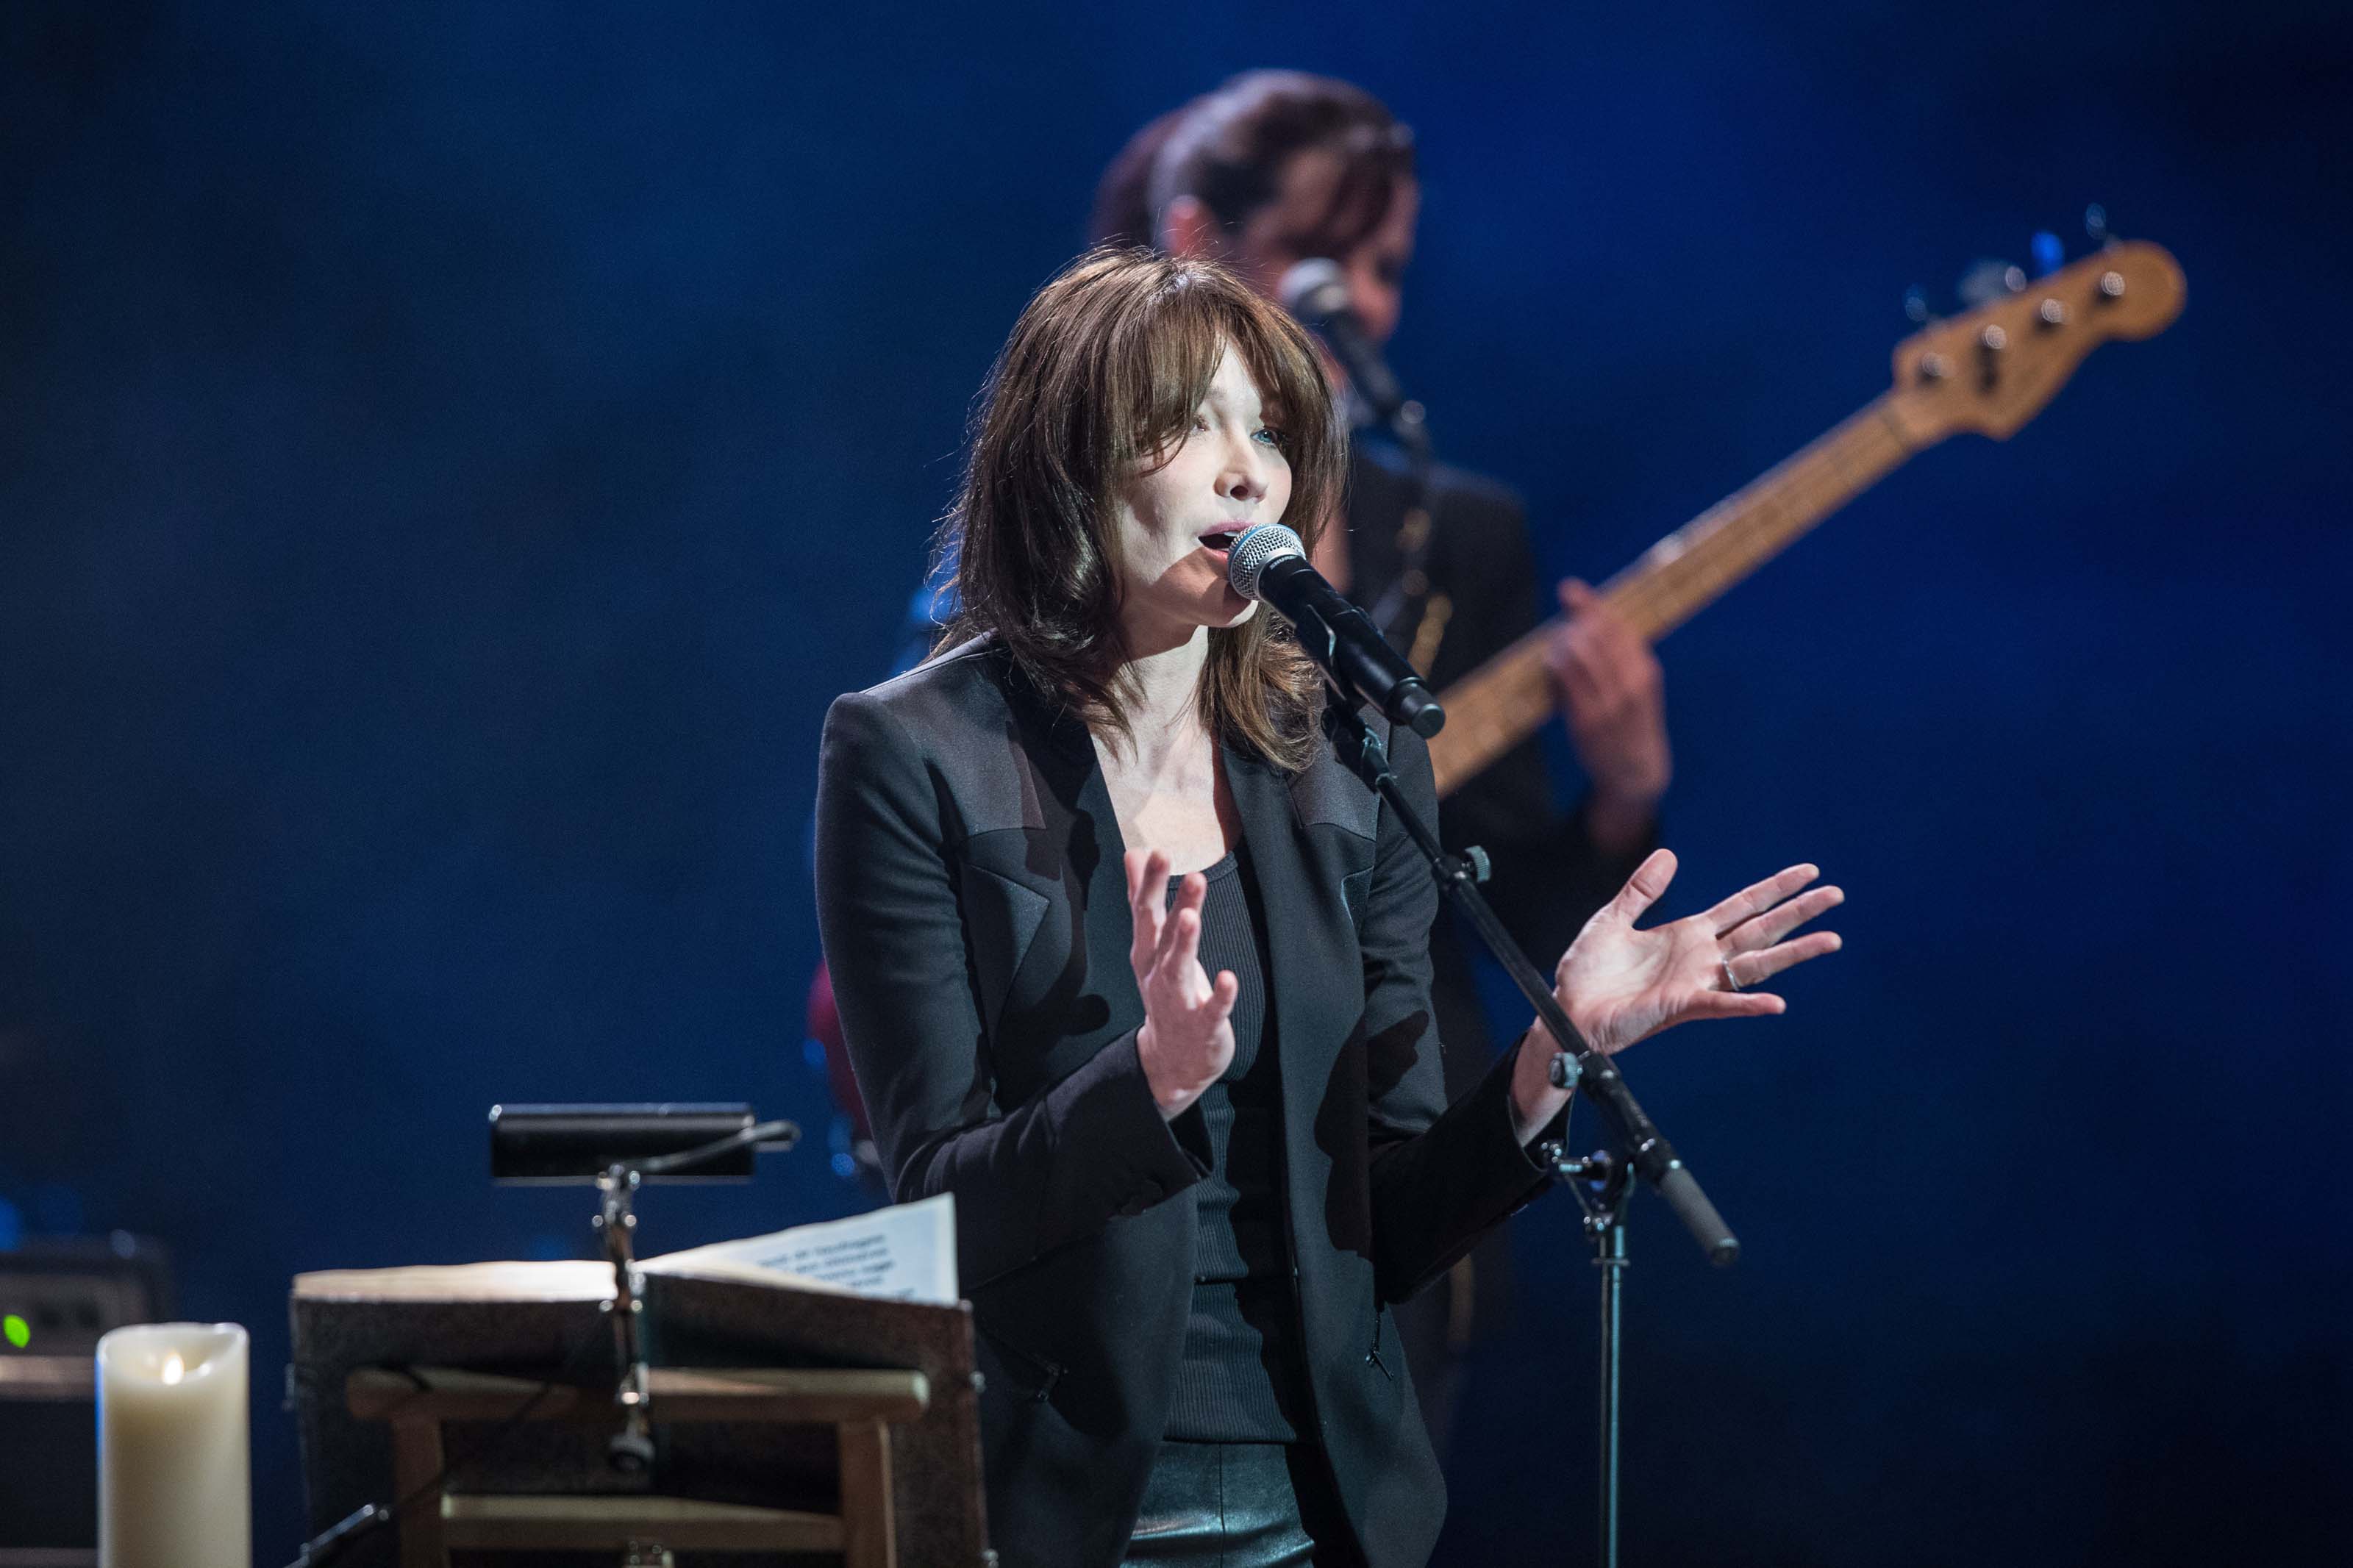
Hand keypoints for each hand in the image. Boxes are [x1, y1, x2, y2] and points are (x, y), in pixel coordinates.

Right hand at [1126, 847, 1238, 1118]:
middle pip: (1161, 934)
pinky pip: (1212, 1010)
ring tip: (1191, 916)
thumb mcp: (1151, 945)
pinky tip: (1228, 979)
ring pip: (1178, 968)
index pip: (1145, 912)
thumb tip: (1133, 854)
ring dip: (1184, 943)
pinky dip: (1220, 996)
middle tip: (1177, 870)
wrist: (1171, 1060)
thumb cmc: (1166, 990)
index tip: (1155, 851)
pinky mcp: (1203, 1025)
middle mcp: (1158, 973)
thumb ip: (1142, 898)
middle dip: (1167, 901)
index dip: (1150, 882)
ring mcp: (1179, 1000)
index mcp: (1147, 951)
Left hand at [1508, 849, 1842, 1139]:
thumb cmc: (1589, 973)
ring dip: (1793, 953)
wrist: (1568, 1011)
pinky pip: (1722, 1004)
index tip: (1808, 872)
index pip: (1743, 906)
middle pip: (1761, 929)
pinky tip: (1776, 1003)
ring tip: (1831, 939)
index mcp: (1689, 934)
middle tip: (1836, 894)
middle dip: (1798, 912)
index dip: (1774, 888)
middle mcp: (1702, 957)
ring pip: (1756, 964)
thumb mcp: (1611, 920)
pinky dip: (1748, 1004)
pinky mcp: (1682, 1005)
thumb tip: (1669, 855)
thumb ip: (1641, 891)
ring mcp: (1697, 982)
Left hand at [1549, 580, 1670, 853]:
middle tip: (1560, 621)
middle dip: (1573, 619)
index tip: (1570, 589)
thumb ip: (1622, 658)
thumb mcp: (1639, 687)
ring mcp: (1609, 703)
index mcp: (1646, 671)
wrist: (1638, 772)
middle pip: (1597, 634)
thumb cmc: (1633, 723)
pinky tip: (1551, 662)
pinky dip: (1555, 666)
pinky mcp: (1587, 721)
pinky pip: (1566, 682)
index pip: (1618, 626)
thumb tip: (1590, 622)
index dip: (1592, 605)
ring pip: (1580, 653)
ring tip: (1556, 644)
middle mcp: (1631, 684)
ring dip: (1561, 642)